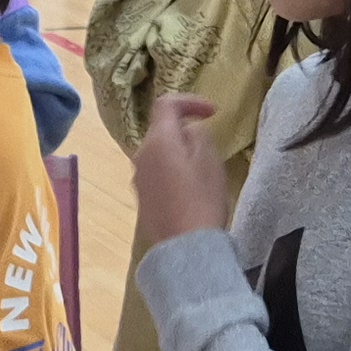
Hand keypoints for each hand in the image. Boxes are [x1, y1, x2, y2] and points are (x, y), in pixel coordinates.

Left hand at [130, 95, 230, 249]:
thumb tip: (187, 131)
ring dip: (178, 152)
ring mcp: (138, 178)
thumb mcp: (209, 160)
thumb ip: (198, 136)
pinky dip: (172, 171)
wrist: (185, 248)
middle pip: (161, 130)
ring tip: (202, 168)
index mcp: (158, 141)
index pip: (166, 104)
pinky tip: (190, 188)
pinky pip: (157, 173)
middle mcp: (140, 155)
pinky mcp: (142, 198)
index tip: (213, 113)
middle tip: (210, 145)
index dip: (190, 101)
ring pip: (159, 153)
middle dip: (185, 130)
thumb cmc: (202, 199)